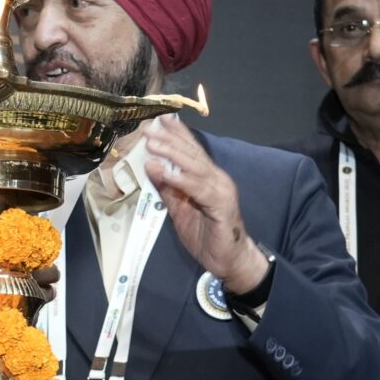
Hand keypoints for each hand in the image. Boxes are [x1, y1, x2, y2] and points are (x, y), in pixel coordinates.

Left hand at [139, 117, 265, 294]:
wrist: (230, 261)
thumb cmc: (206, 236)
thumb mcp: (180, 210)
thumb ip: (167, 189)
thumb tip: (151, 166)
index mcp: (208, 178)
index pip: (191, 151)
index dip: (177, 134)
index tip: (160, 119)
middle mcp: (217, 179)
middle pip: (192, 154)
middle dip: (170, 139)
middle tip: (149, 127)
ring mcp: (221, 190)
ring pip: (194, 167)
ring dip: (173, 153)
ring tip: (153, 144)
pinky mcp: (222, 205)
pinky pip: (199, 189)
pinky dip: (181, 179)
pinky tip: (166, 172)